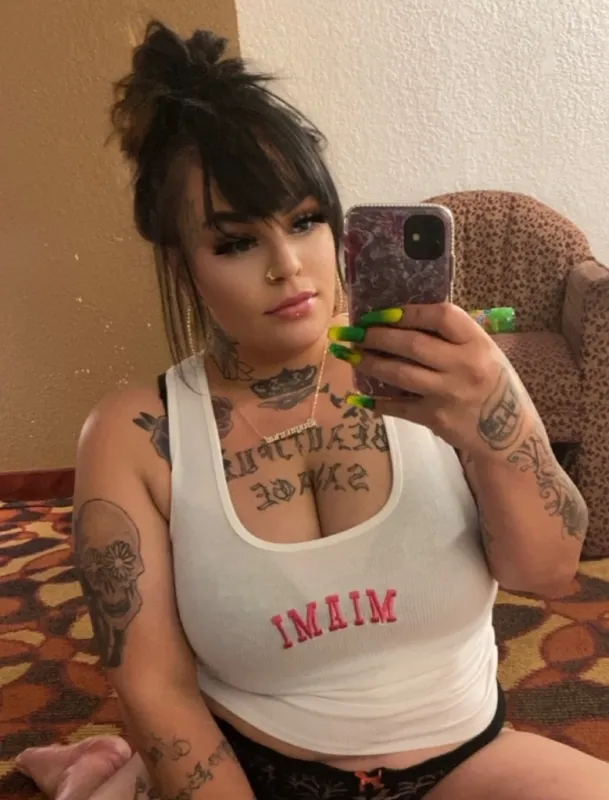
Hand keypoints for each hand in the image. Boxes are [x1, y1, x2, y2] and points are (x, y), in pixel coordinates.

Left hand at [328, 302, 534, 457]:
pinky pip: (399, 407)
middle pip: (413, 345)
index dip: (408, 312)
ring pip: (400, 374)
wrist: (508, 433)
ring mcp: (449, 394)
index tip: (380, 312)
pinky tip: (357, 397)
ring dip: (369, 363)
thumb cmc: (489, 382)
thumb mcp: (482, 352)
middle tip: (351, 332)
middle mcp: (465, 366)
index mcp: (477, 343)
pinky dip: (376, 402)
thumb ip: (451, 337)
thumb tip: (400, 318)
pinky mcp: (436, 419)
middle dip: (376, 336)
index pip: (441, 316)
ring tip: (347, 354)